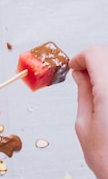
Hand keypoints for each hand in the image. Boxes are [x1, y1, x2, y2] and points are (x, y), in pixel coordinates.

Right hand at [69, 45, 107, 178]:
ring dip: (105, 77)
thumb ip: (84, 94)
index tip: (75, 67)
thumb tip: (81, 77)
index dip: (81, 58)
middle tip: (83, 79)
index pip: (95, 54)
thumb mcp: (85, 125)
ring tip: (97, 94)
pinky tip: (107, 104)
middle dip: (94, 65)